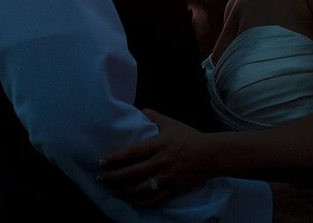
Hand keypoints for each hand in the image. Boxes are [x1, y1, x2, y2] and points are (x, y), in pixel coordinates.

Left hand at [97, 109, 212, 205]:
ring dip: (123, 191)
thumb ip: (154, 117)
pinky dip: (140, 202)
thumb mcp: (171, 123)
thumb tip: (139, 110)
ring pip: (140, 189)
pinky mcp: (173, 190)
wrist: (211, 155)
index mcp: (159, 144)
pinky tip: (130, 200)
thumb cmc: (189, 137)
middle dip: (114, 177)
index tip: (102, 161)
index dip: (116, 158)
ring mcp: (167, 178)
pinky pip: (153, 200)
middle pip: (133, 173)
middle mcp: (161, 162)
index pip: (133, 152)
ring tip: (112, 190)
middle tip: (101, 178)